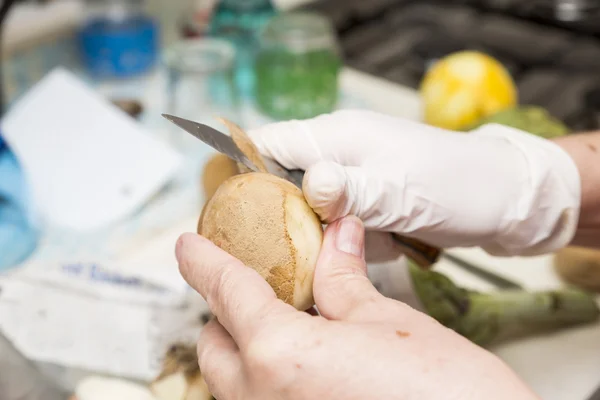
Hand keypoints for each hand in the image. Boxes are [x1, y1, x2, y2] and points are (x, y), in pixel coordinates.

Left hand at [176, 216, 538, 399]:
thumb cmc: (446, 393)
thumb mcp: (388, 322)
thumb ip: (344, 279)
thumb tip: (336, 236)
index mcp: (279, 355)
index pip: (226, 292)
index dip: (204, 262)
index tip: (188, 246)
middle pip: (215, 347)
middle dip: (224, 312)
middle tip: (253, 285)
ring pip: (231, 382)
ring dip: (242, 348)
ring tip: (282, 321)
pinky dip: (264, 378)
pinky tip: (304, 363)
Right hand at [248, 110, 580, 255]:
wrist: (504, 201)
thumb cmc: (456, 185)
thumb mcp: (401, 189)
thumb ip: (353, 188)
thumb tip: (310, 183)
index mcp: (336, 138)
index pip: (269, 144)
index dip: (239, 169)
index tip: (223, 209)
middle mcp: (336, 157)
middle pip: (279, 180)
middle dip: (263, 213)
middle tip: (249, 252)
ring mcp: (351, 184)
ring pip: (303, 207)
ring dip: (295, 233)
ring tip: (281, 266)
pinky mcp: (365, 207)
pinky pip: (331, 225)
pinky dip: (325, 244)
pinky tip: (324, 266)